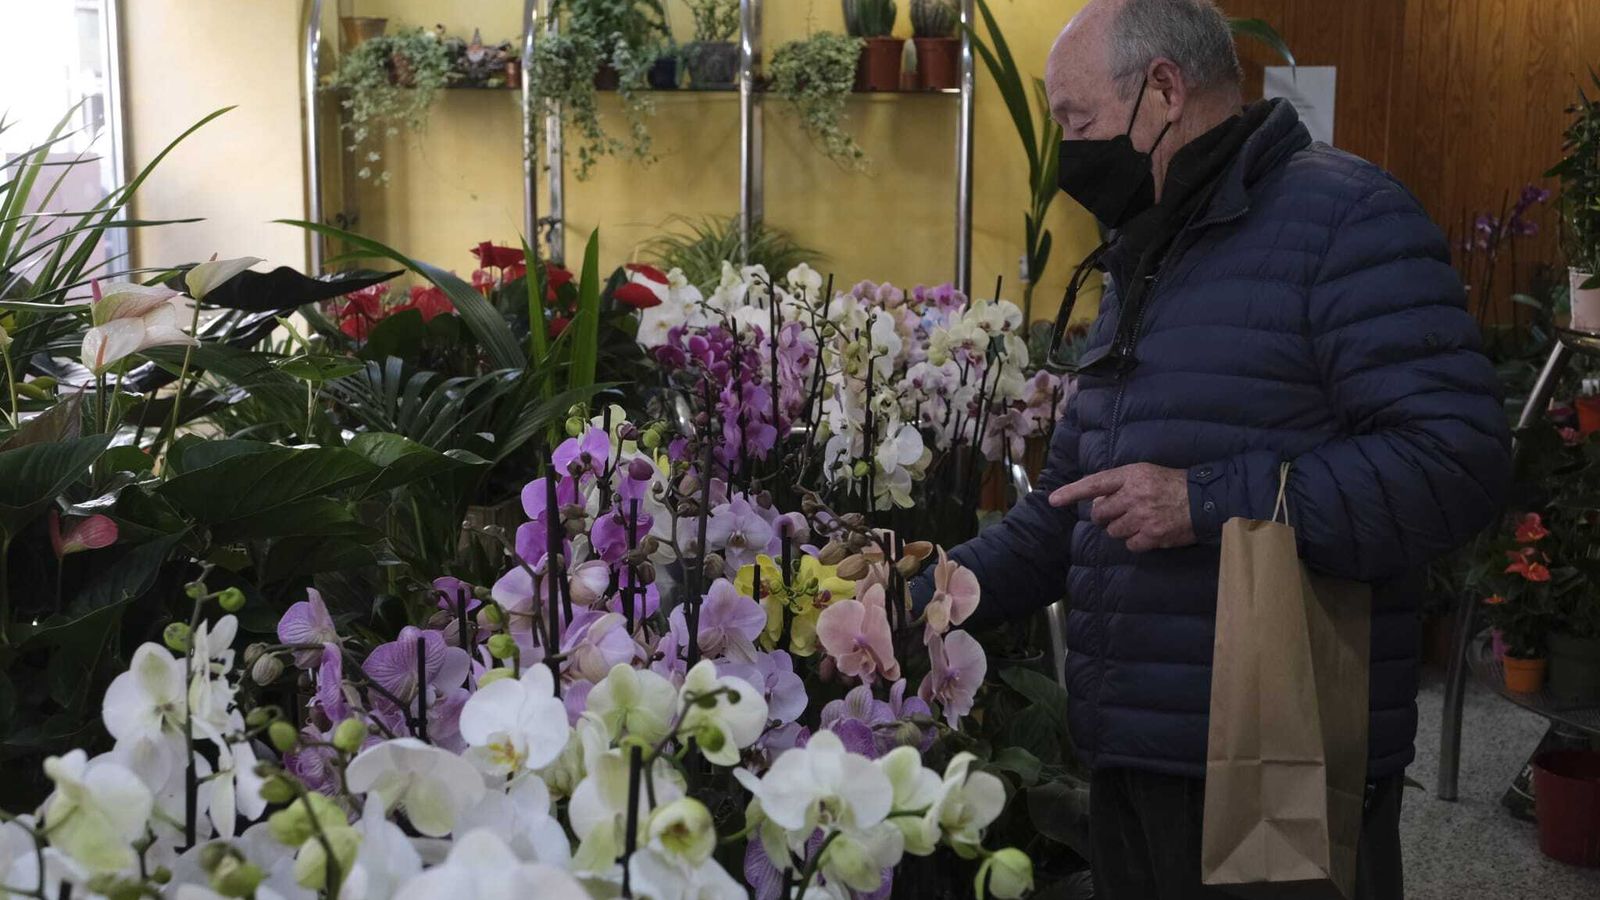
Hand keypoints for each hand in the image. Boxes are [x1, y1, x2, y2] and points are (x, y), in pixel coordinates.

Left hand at [1049, 463, 1195, 552]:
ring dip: (1121, 529)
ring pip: (1113, 531)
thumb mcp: (1144, 473)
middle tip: (1121, 513)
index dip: (1072, 492)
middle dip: (1105, 516)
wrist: (1204, 500)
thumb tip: (1096, 502)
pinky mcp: (1152, 535)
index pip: (1094, 484)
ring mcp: (1142, 516)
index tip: (1053, 500)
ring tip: (1140, 521)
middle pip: (1100, 513)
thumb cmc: (1171, 484)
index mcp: (1130, 475)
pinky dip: (1136, 542)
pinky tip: (1149, 533)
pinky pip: (1130, 545)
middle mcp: (1134, 495)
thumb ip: (1119, 484)